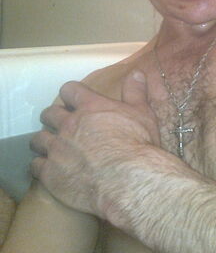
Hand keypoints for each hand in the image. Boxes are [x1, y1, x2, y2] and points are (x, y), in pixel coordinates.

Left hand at [30, 70, 160, 218]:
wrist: (128, 180)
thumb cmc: (138, 144)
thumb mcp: (142, 113)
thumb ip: (135, 92)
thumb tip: (136, 73)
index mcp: (90, 107)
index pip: (69, 90)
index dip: (70, 94)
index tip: (73, 101)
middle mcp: (69, 124)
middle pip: (49, 114)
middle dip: (53, 118)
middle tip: (62, 126)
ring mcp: (57, 149)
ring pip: (38, 139)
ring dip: (44, 141)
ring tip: (52, 148)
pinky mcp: (50, 174)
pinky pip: (34, 166)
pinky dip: (40, 167)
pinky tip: (49, 170)